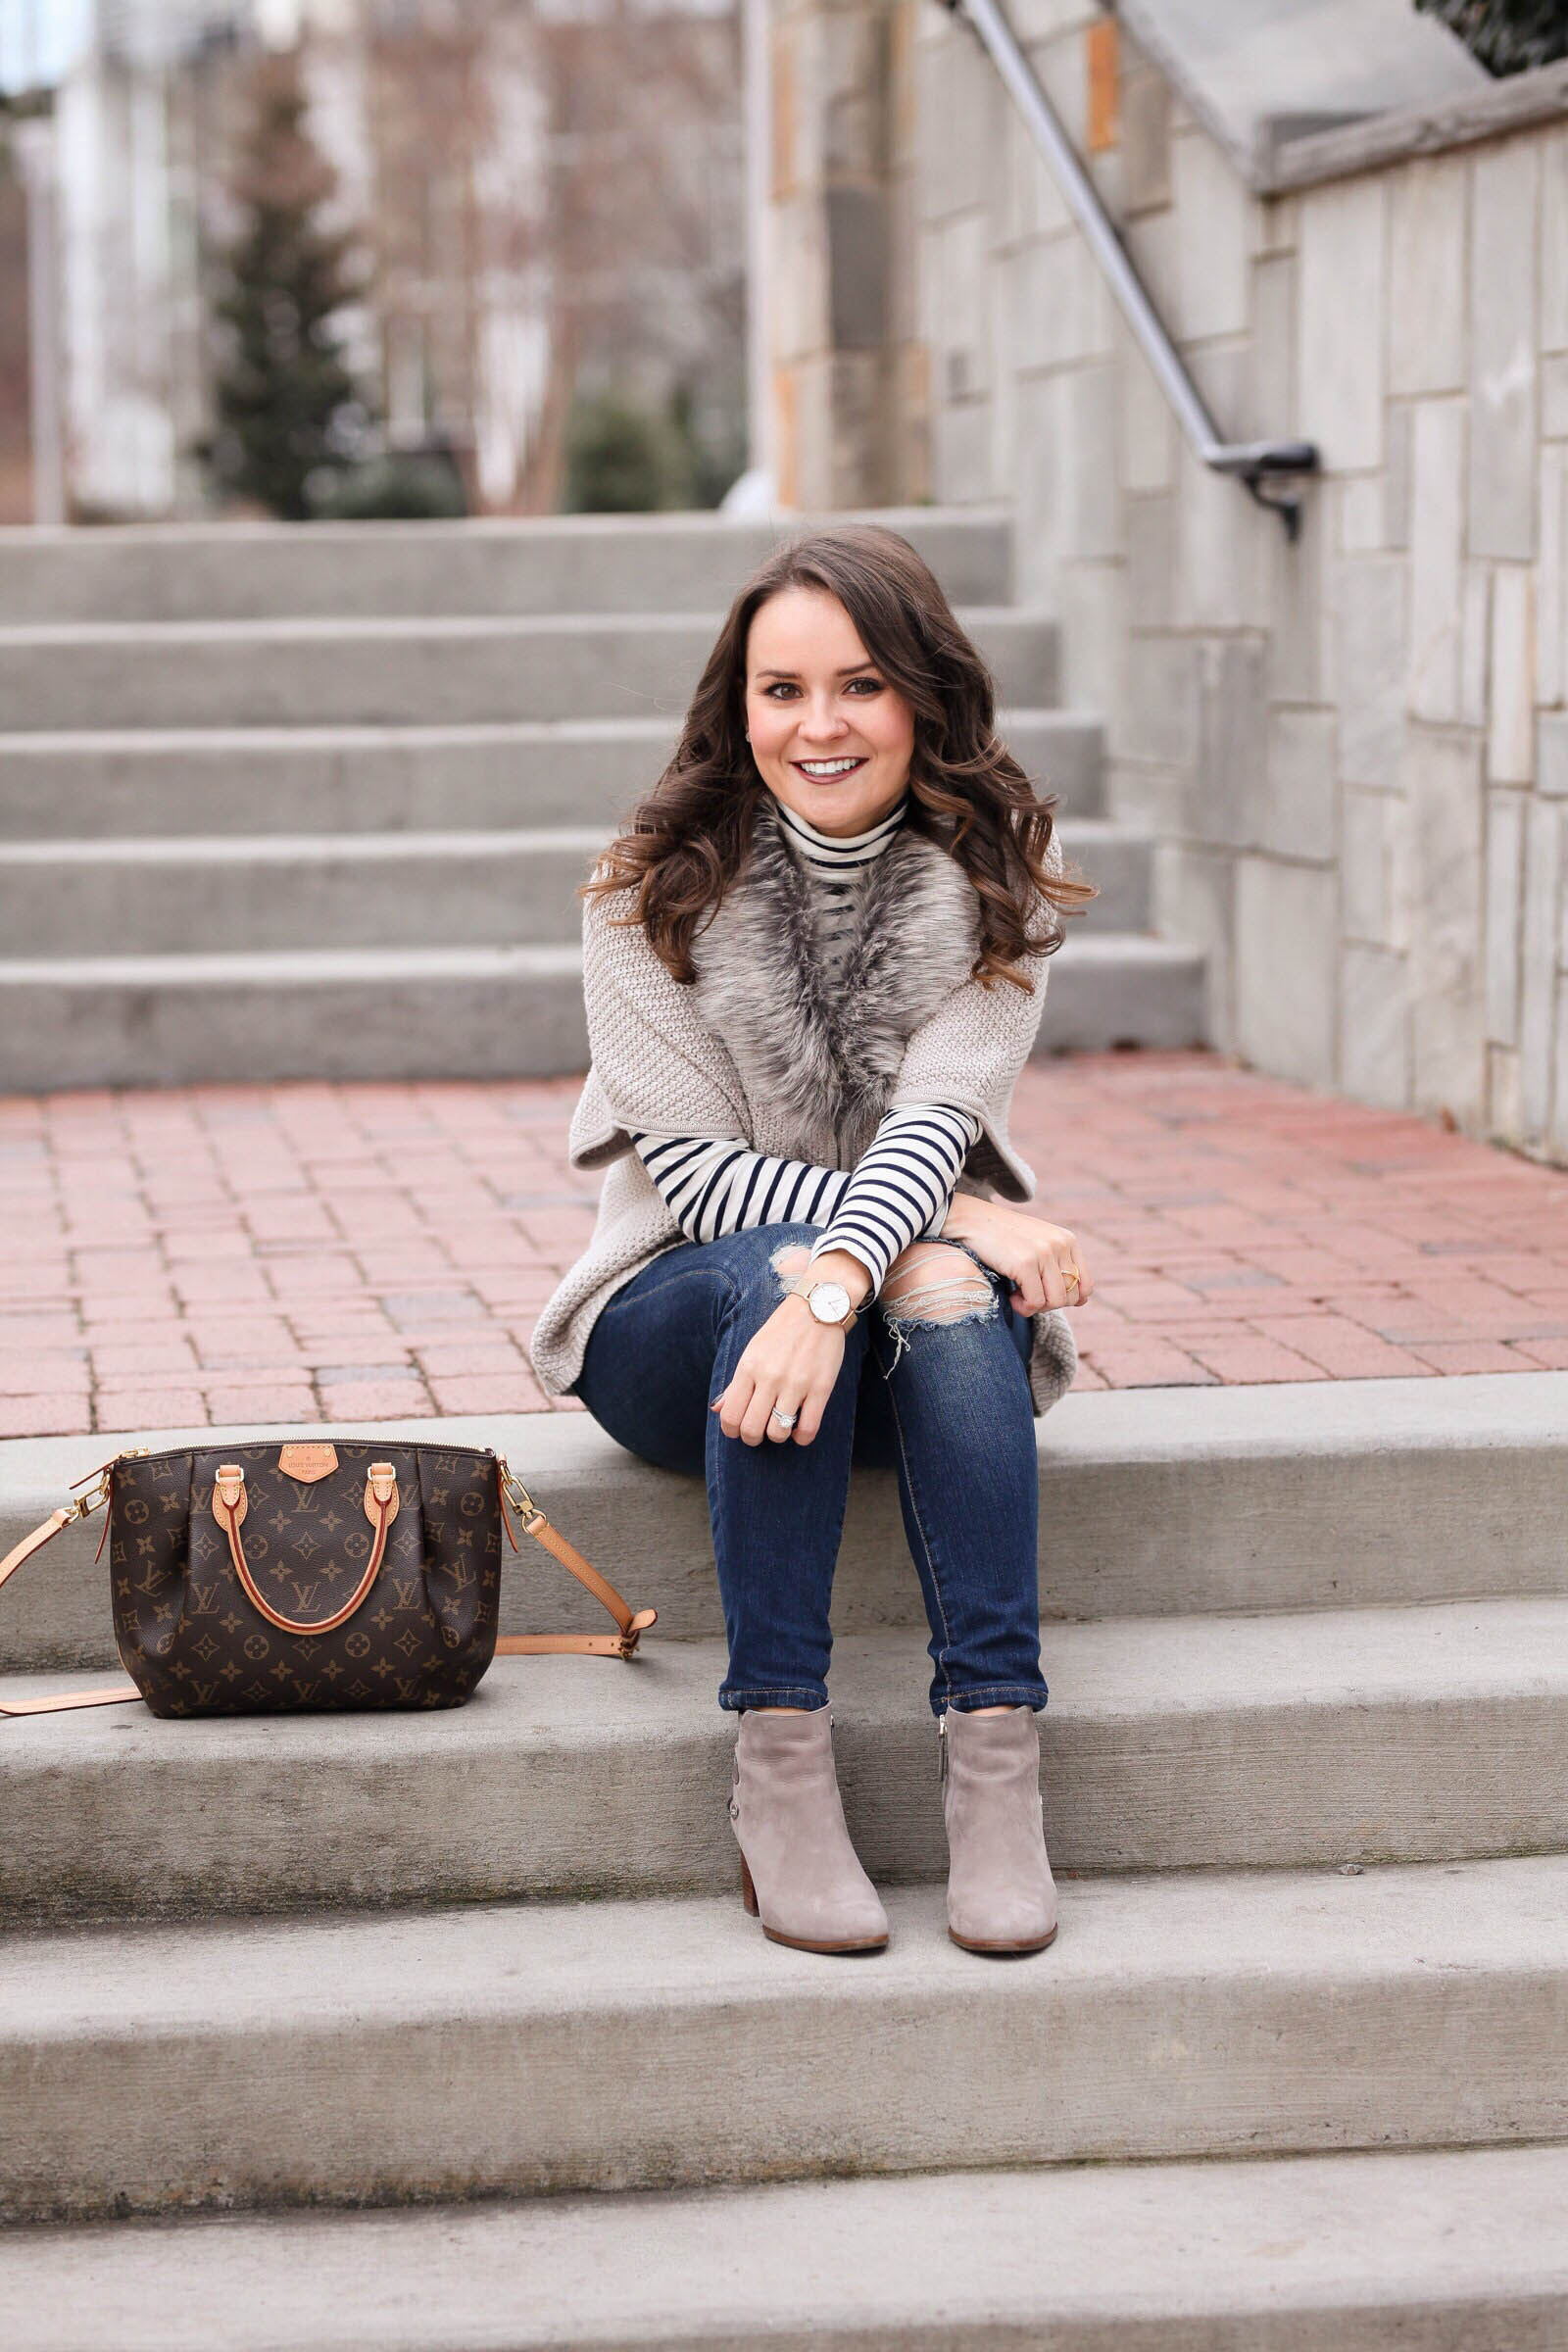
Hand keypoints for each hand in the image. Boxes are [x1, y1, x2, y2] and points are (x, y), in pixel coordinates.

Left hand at [711, 1294, 848, 1446]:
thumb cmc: (781, 1331)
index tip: (738, 1429)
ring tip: (781, 1427)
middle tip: (759, 1433)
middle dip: (752, 1438)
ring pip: (778, 1432)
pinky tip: (800, 1430)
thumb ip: (735, 1383)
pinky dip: (801, 1437)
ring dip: (777, 1436)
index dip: (731, 1431)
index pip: (730, 1415)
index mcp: (749, 1368)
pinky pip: (808, 1428)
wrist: (818, 1307)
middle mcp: (769, 1377)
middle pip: (751, 1429)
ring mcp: (796, 1384)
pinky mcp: (821, 1387)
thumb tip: (717, 1409)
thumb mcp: (752, 1351)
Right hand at [939, 1194, 1092, 1315]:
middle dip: (1049, 1305)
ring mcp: (1043, 1253)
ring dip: (1036, 1308)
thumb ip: (1059, 1266)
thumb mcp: (1038, 1245)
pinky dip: (1023, 1307)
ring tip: (1018, 1297)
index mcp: (1068, 1241)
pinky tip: (1011, 1297)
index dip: (1069, 1300)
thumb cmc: (1004, 1238)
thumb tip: (1081, 1301)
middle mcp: (1060, 1245)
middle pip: (1071, 1297)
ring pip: (1055, 1302)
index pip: (1085, 1286)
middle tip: (1028, 1296)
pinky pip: (1035, 1302)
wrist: (972, 1221)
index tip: (1046, 1298)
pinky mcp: (1025, 1263)